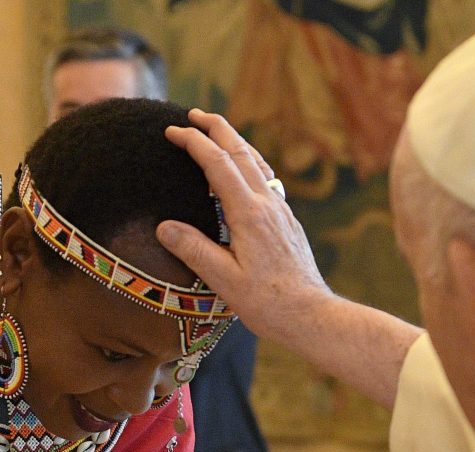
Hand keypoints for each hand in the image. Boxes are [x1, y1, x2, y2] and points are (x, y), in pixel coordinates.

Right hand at [159, 109, 336, 340]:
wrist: (311, 314)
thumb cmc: (268, 303)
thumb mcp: (224, 280)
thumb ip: (194, 250)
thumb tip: (163, 227)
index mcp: (249, 214)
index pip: (217, 164)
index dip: (193, 142)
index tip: (172, 131)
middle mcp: (268, 204)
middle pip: (241, 151)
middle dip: (216, 128)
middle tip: (192, 114)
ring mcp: (281, 211)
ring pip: (258, 162)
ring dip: (235, 141)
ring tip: (217, 131)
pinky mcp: (287, 222)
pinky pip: (266, 179)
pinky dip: (249, 162)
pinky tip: (245, 170)